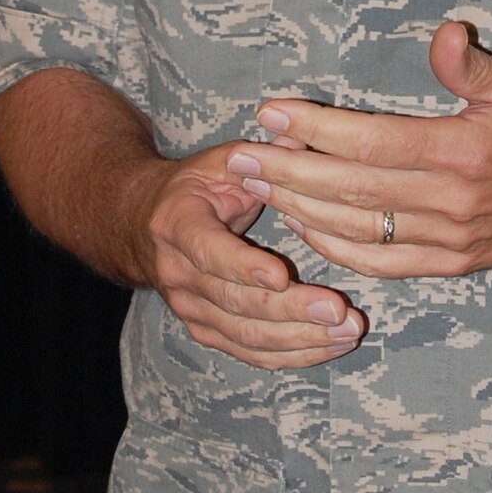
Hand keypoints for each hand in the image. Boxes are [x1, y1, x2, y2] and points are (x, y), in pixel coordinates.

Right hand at [135, 141, 366, 367]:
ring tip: (346, 331)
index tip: (283, 274)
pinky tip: (328, 347)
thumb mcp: (222, 162)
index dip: (244, 266)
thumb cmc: (197, 187)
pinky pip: (249, 353)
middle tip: (339, 309)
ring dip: (299, 338)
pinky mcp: (206, 331)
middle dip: (290, 309)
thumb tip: (305, 138)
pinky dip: (291, 355)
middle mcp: (178, 273)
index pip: (208, 251)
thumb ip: (262, 158)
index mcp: (178, 223)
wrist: (145, 225)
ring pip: (245, 335)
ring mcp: (190, 308)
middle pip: (235, 301)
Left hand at [227, 22, 491, 277]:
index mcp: (460, 152)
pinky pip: (382, 261)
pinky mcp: (450, 264)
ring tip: (258, 187)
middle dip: (288, 171)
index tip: (270, 114)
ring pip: (357, 229)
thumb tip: (443, 32)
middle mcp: (449, 202)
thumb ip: (469, 64)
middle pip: (350, 189)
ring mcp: (448, 240)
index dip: (314, 129)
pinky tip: (306, 225)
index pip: (370, 141)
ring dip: (301, 209)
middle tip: (239, 156)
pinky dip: (337, 247)